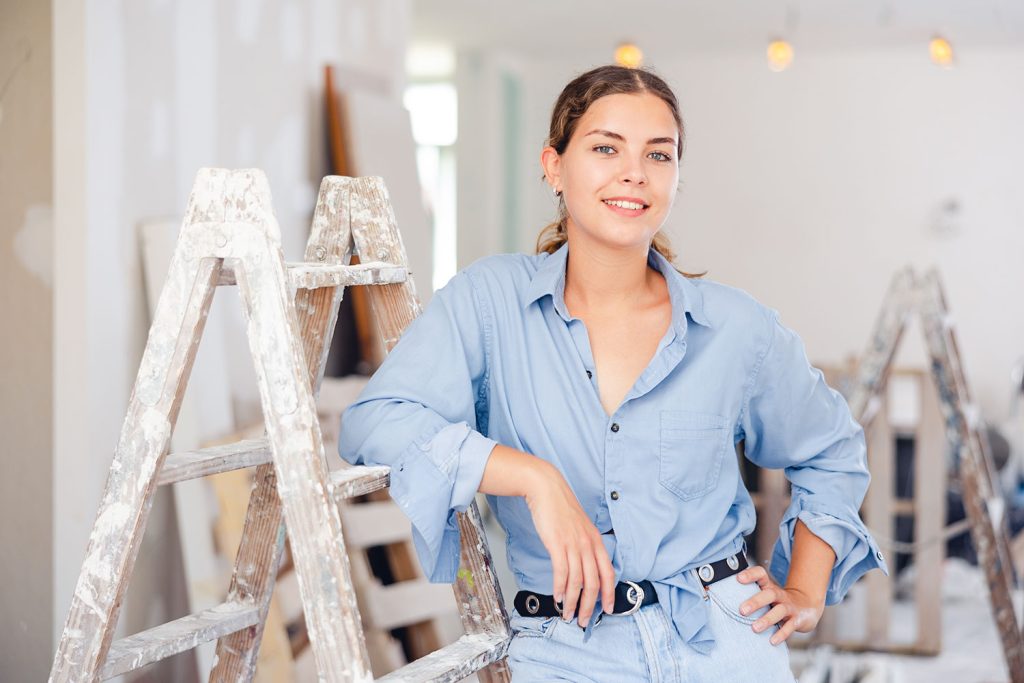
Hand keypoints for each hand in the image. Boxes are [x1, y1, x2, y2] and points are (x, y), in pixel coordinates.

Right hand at [523, 461, 616, 627]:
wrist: (546, 489)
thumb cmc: (560, 508)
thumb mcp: (579, 527)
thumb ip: (584, 545)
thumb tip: (582, 566)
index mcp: (596, 540)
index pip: (608, 573)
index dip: (609, 593)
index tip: (607, 609)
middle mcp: (588, 544)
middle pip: (594, 582)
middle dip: (589, 605)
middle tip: (583, 620)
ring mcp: (574, 544)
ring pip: (577, 581)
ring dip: (572, 602)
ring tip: (567, 614)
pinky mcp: (558, 544)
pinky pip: (562, 572)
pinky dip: (560, 588)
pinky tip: (557, 597)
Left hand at [736, 565, 823, 644]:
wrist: (807, 607)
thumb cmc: (777, 601)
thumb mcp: (766, 594)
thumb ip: (749, 594)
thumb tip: (718, 594)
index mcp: (769, 587)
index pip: (761, 575)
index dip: (751, 575)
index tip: (738, 578)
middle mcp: (779, 595)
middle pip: (769, 594)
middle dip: (755, 602)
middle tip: (742, 610)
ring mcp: (789, 607)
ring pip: (779, 611)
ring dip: (767, 619)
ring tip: (754, 628)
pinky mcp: (797, 620)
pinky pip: (789, 627)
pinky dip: (781, 634)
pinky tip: (772, 641)